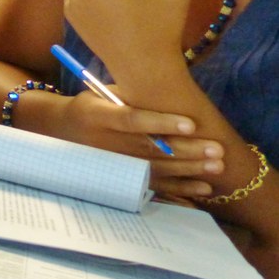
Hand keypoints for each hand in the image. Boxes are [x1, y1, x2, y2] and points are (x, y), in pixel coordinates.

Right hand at [48, 90, 220, 197]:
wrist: (62, 131)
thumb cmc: (91, 106)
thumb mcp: (100, 94)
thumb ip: (129, 95)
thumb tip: (169, 90)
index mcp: (98, 116)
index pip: (132, 120)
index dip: (161, 123)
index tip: (190, 124)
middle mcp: (105, 143)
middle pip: (150, 148)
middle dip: (186, 150)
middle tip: (215, 148)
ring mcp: (114, 165)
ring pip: (156, 169)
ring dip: (189, 169)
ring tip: (216, 166)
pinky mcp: (122, 178)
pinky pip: (154, 186)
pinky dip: (180, 188)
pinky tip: (204, 187)